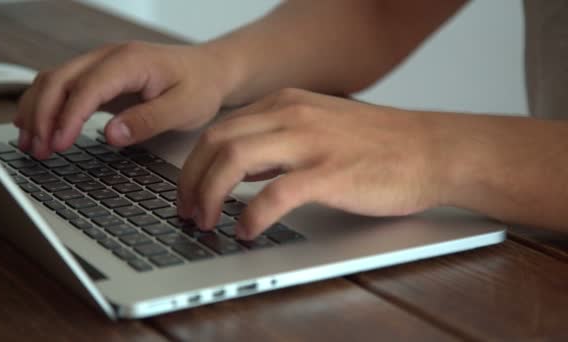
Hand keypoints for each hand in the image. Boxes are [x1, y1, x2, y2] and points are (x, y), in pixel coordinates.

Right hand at [14, 41, 234, 158]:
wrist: (210, 70)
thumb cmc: (200, 86)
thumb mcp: (185, 108)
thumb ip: (148, 120)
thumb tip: (111, 136)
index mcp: (130, 62)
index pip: (87, 87)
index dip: (68, 116)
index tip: (58, 143)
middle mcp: (109, 57)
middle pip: (59, 80)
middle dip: (42, 115)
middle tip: (38, 151)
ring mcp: (101, 65)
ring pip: (54, 80)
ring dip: (36, 110)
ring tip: (30, 145)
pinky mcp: (99, 77)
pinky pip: (62, 86)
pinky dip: (44, 106)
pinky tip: (37, 128)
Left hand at [178, 88, 449, 238]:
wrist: (431, 148)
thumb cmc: (378, 144)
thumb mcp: (317, 126)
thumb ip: (277, 142)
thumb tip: (240, 170)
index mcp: (285, 104)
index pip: (219, 130)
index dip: (193, 165)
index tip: (187, 191)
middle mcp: (291, 116)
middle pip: (216, 142)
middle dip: (191, 181)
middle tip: (187, 211)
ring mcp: (311, 143)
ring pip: (234, 160)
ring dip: (210, 196)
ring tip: (207, 222)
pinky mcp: (331, 173)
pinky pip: (275, 194)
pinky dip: (251, 215)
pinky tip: (247, 231)